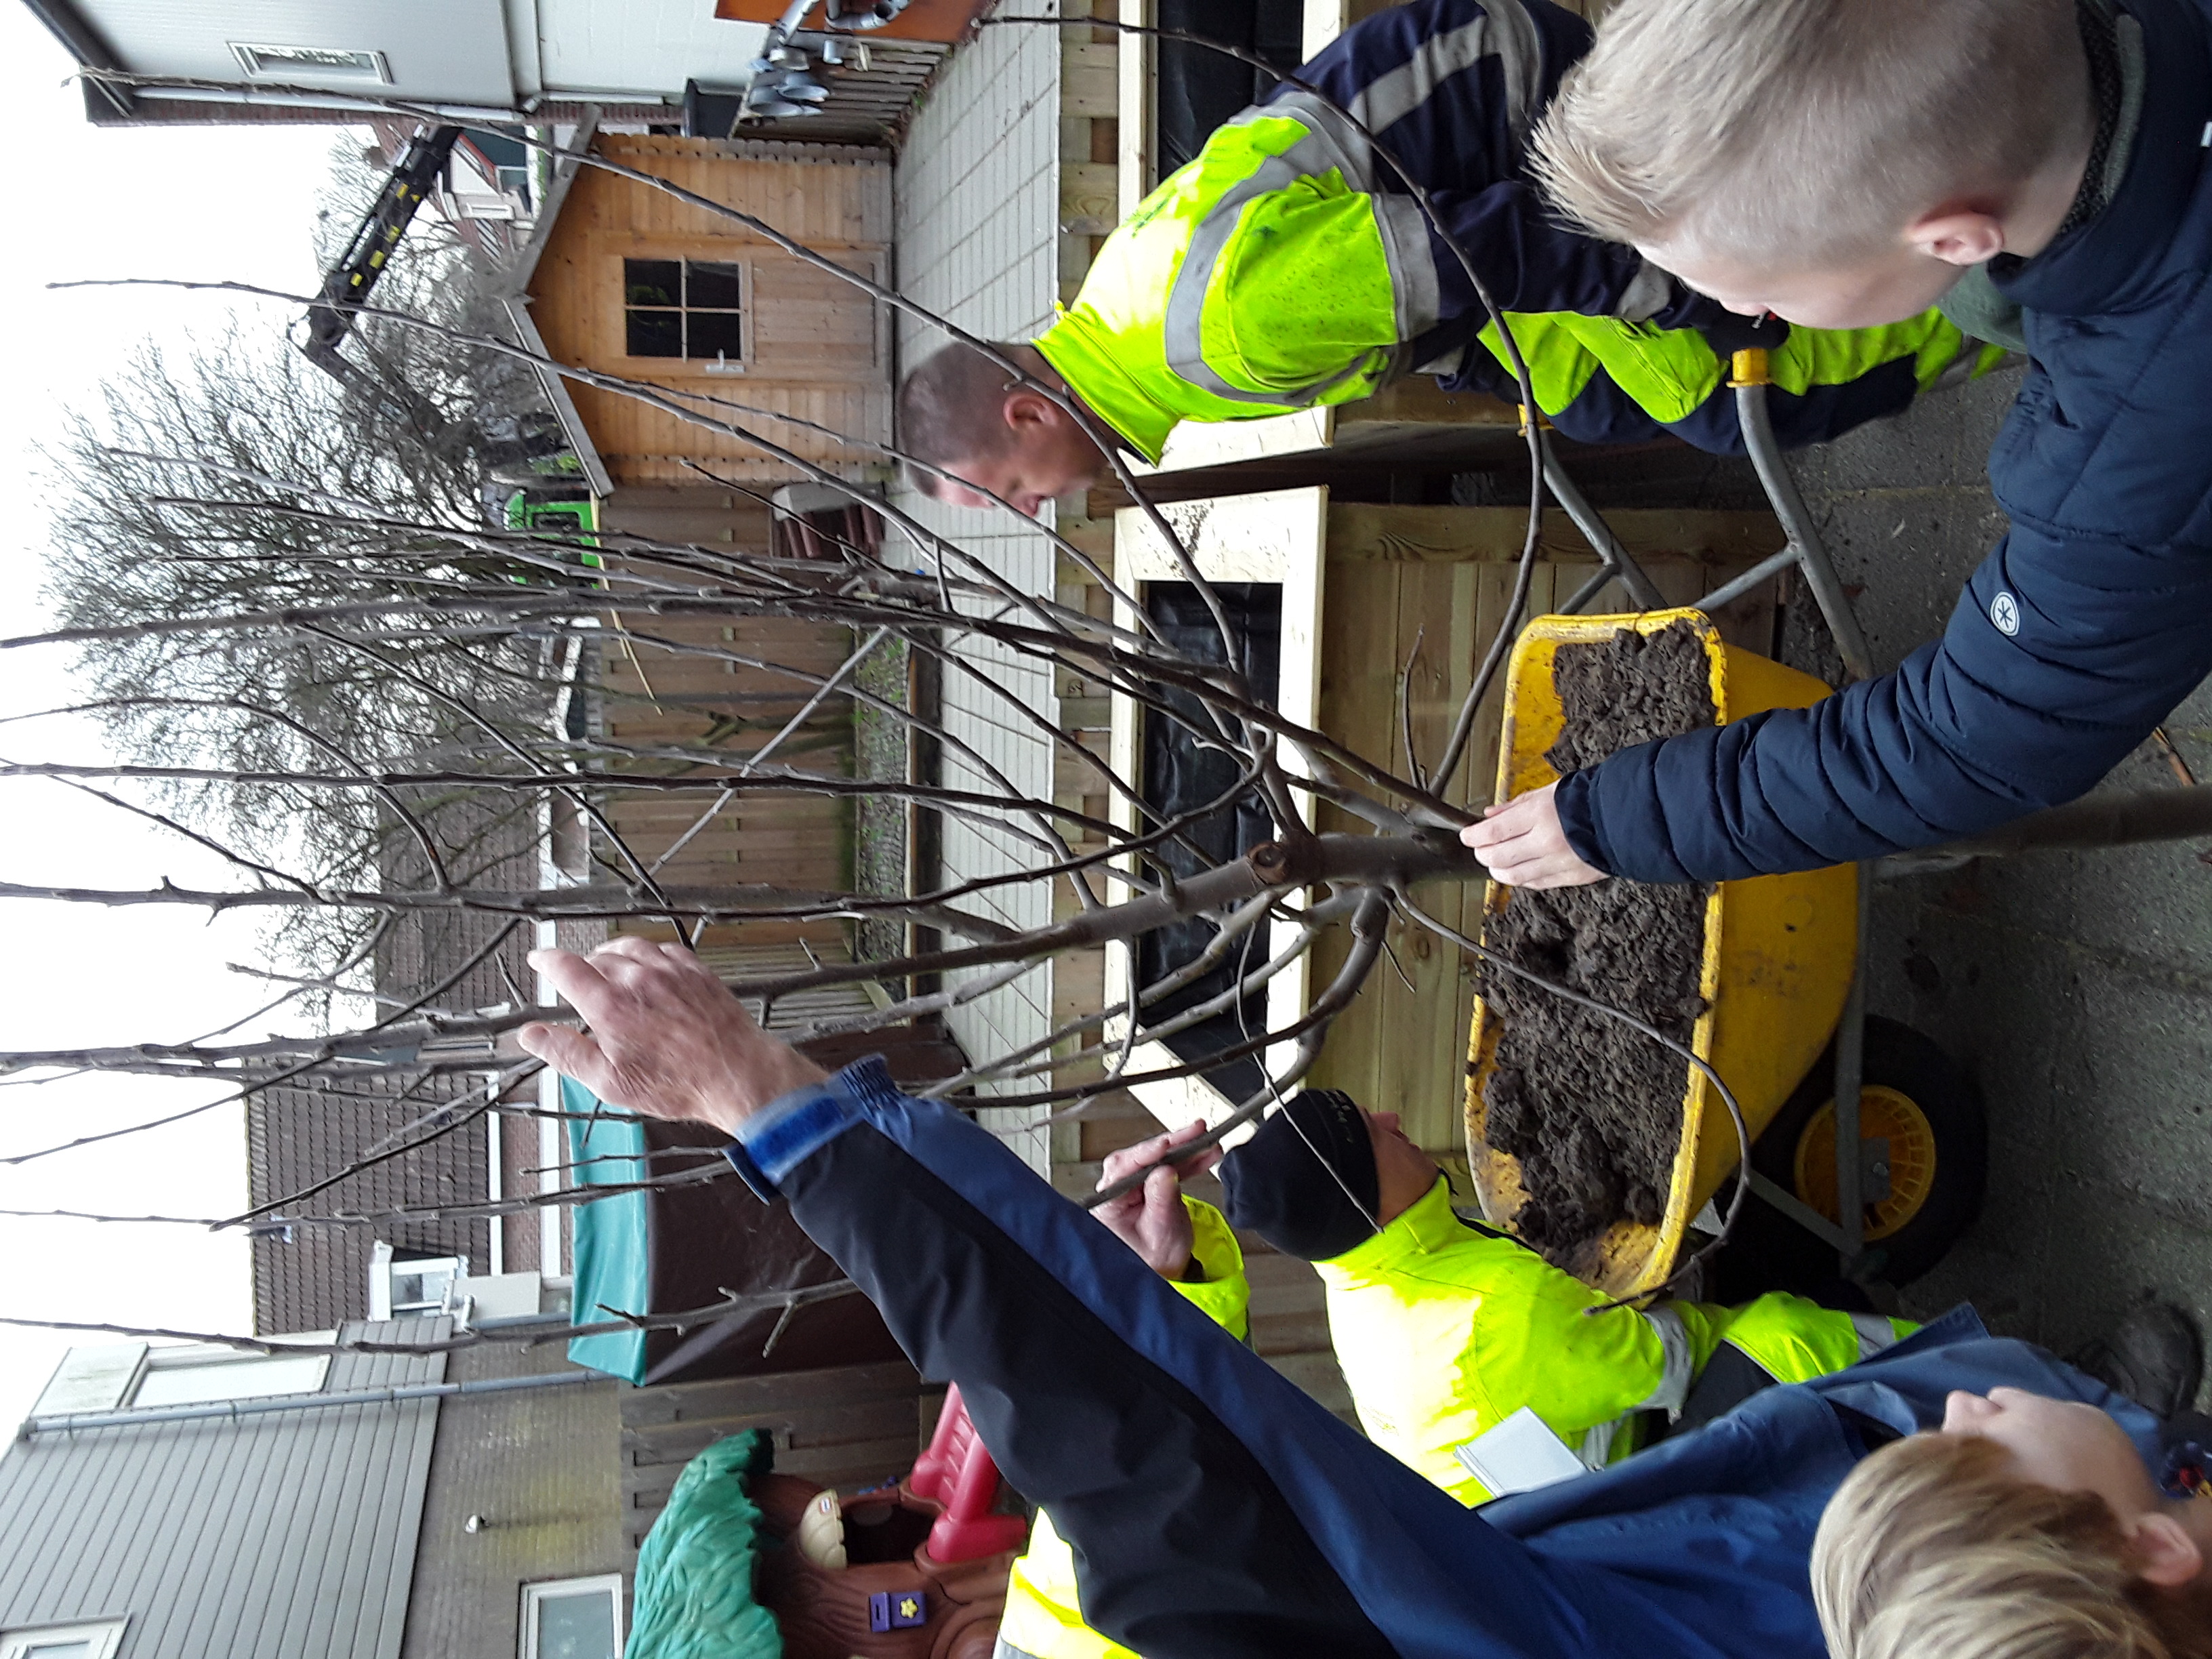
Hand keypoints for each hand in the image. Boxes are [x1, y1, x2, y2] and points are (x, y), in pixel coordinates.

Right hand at [517, 938, 827, 1137]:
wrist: (736, 1073)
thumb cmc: (679, 1082)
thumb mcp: (609, 1081)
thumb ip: (565, 1053)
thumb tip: (532, 1036)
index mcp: (611, 1005)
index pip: (567, 968)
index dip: (547, 960)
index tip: (539, 958)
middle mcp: (639, 979)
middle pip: (597, 957)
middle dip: (581, 967)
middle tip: (577, 981)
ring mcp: (670, 971)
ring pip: (630, 948)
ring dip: (613, 955)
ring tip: (608, 968)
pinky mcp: (696, 971)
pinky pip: (663, 950)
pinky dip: (648, 955)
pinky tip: (649, 967)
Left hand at [1090, 1121, 1220, 1279]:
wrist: (1165, 1274)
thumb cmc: (1152, 1262)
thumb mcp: (1159, 1232)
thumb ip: (1161, 1200)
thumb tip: (1166, 1169)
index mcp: (1109, 1201)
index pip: (1123, 1169)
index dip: (1145, 1153)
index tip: (1165, 1145)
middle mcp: (1119, 1189)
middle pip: (1142, 1158)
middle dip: (1172, 1144)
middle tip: (1193, 1133)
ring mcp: (1137, 1186)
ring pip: (1160, 1160)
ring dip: (1186, 1149)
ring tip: (1207, 1141)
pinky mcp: (1153, 1185)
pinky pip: (1172, 1168)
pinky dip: (1190, 1161)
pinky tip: (1206, 1153)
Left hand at [1460, 781, 1606, 888]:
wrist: (1626, 817)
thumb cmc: (1588, 799)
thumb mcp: (1548, 792)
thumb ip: (1516, 805)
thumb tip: (1490, 815)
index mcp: (1539, 815)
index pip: (1493, 832)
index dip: (1473, 836)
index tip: (1467, 836)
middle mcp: (1546, 841)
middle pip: (1498, 857)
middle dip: (1483, 853)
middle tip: (1480, 848)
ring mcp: (1558, 862)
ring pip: (1513, 876)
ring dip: (1498, 870)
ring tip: (1496, 862)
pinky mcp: (1570, 877)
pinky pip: (1536, 883)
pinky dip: (1522, 879)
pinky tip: (1518, 871)